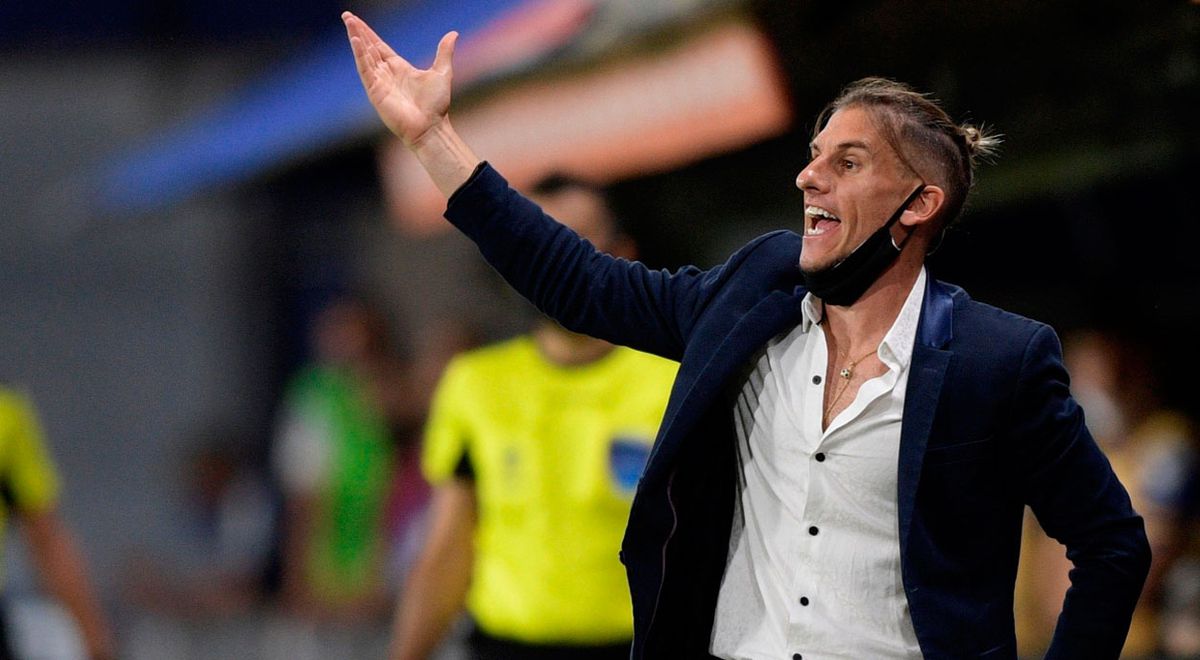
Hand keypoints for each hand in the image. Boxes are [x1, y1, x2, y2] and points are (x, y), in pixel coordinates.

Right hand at [343, 12, 457, 147]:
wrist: (431, 127)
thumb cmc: (435, 106)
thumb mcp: (442, 72)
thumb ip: (444, 52)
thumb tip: (453, 33)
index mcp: (399, 68)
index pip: (379, 46)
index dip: (369, 34)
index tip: (358, 20)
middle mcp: (386, 74)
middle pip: (368, 47)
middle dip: (358, 31)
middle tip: (347, 15)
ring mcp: (379, 82)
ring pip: (364, 55)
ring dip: (356, 37)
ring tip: (348, 20)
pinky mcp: (375, 91)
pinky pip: (365, 69)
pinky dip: (359, 54)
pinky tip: (355, 39)